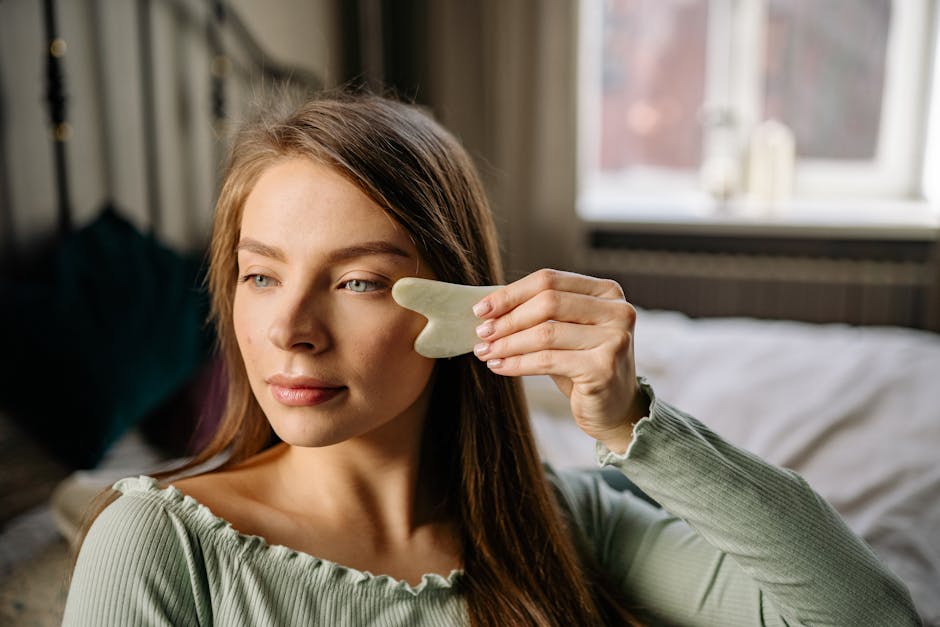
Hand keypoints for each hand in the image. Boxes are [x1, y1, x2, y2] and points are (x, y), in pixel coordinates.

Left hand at [472, 269, 647, 452]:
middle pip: (548, 302)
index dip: (511, 293)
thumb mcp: (564, 332)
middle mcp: (618, 310)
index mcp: (607, 291)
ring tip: (485, 352)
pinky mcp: (604, 368)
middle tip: (482, 333)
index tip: (481, 310)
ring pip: (545, 333)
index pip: (550, 280)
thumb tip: (487, 307)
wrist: (614, 409)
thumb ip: (538, 314)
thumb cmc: (582, 366)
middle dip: (508, 319)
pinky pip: (548, 360)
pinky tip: (499, 367)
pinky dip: (517, 363)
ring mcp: (615, 339)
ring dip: (508, 343)